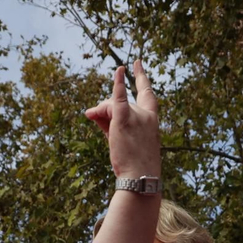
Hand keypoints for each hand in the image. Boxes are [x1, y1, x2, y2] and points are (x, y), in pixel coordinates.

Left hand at [84, 59, 160, 179]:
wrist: (139, 178)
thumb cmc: (133, 164)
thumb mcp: (123, 140)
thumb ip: (108, 123)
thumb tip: (90, 112)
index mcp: (152, 120)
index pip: (147, 95)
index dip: (141, 78)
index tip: (136, 64)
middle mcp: (147, 115)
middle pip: (122, 101)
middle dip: (106, 109)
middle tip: (94, 117)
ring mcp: (138, 117)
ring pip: (111, 104)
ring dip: (100, 111)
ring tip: (91, 117)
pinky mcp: (125, 120)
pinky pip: (119, 99)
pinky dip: (118, 84)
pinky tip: (119, 70)